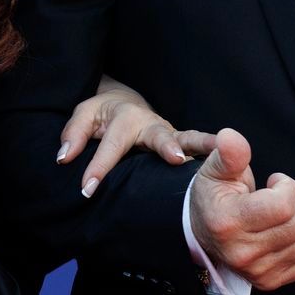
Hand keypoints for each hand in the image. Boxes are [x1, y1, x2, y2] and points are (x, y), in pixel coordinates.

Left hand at [58, 75, 217, 196]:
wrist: (124, 104)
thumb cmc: (102, 114)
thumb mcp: (82, 117)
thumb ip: (73, 135)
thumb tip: (64, 158)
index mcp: (125, 117)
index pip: (111, 145)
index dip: (98, 167)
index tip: (87, 189)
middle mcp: (151, 124)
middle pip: (159, 134)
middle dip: (167, 146)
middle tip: (175, 158)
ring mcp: (170, 134)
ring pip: (188, 139)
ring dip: (203, 147)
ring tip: (219, 155)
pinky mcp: (180, 144)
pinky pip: (197, 151)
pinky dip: (213, 158)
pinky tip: (230, 172)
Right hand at [188, 128, 294, 290]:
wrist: (202, 233)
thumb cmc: (212, 198)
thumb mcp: (214, 170)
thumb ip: (228, 154)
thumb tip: (231, 137)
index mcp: (228, 223)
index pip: (284, 205)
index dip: (287, 185)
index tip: (275, 181)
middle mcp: (243, 253)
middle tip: (283, 194)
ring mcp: (258, 271)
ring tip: (283, 213)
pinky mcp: (270, 281)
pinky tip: (285, 232)